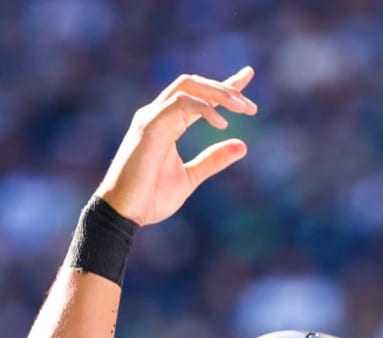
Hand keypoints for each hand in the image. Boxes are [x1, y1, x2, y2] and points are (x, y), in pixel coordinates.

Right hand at [97, 67, 256, 225]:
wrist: (126, 212)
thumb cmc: (151, 195)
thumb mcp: (191, 177)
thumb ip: (212, 160)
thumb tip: (242, 145)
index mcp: (167, 123)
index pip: (198, 96)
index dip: (223, 86)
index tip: (247, 76)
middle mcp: (158, 114)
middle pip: (193, 84)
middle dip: (224, 88)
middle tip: (252, 107)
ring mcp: (151, 118)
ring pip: (187, 87)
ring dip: (217, 94)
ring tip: (243, 108)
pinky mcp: (149, 127)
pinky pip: (178, 104)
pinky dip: (202, 109)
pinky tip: (221, 123)